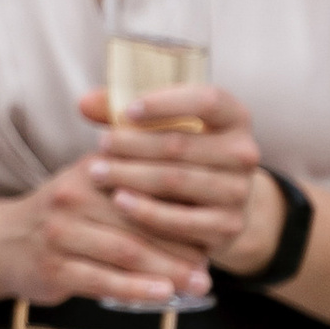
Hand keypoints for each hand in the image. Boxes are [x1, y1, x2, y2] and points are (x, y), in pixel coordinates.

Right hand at [0, 99, 230, 311]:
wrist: (2, 242)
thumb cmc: (63, 214)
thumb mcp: (91, 180)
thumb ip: (135, 176)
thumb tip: (198, 189)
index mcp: (92, 170)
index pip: (146, 184)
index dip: (183, 205)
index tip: (213, 224)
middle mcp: (74, 197)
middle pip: (141, 221)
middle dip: (182, 245)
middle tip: (211, 262)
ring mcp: (61, 233)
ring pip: (126, 252)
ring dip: (167, 270)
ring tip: (198, 283)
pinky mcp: (53, 267)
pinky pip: (103, 280)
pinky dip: (137, 289)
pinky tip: (163, 295)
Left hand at [78, 82, 276, 280]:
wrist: (217, 204)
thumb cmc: (182, 152)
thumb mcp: (166, 126)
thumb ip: (129, 112)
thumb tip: (84, 103)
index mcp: (234, 117)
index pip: (206, 101)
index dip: (165, 103)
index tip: (127, 111)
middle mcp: (245, 153)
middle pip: (180, 144)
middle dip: (133, 144)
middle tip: (100, 145)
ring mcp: (239, 192)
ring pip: (175, 180)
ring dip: (131, 176)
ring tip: (97, 172)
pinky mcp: (228, 227)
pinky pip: (180, 220)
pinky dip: (146, 211)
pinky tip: (118, 201)